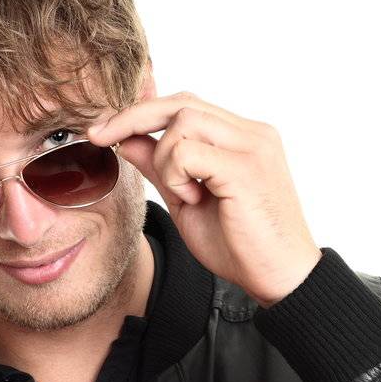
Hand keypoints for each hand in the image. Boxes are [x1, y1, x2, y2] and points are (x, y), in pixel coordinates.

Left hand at [87, 92, 320, 304]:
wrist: (281, 279)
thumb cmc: (242, 247)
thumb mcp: (187, 201)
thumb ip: (162, 168)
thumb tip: (127, 141)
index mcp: (242, 137)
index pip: (186, 105)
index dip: (142, 113)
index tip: (103, 131)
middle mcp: (251, 133)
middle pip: (181, 101)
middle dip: (132, 117)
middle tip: (98, 136)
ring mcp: (252, 145)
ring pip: (182, 121)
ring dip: (165, 159)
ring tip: (184, 194)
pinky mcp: (246, 167)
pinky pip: (187, 151)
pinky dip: (176, 174)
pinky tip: (193, 198)